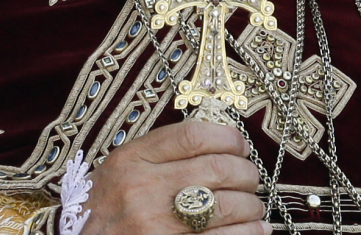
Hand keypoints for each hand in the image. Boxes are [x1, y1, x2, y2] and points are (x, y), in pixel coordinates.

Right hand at [82, 120, 269, 234]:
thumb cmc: (104, 207)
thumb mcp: (122, 168)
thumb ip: (162, 152)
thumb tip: (219, 141)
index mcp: (132, 160)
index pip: (193, 135)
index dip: (228, 137)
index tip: (239, 144)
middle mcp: (143, 190)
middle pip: (216, 168)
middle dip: (246, 172)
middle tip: (250, 176)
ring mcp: (156, 226)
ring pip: (226, 206)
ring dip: (251, 204)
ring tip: (252, 205)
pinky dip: (248, 233)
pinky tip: (255, 229)